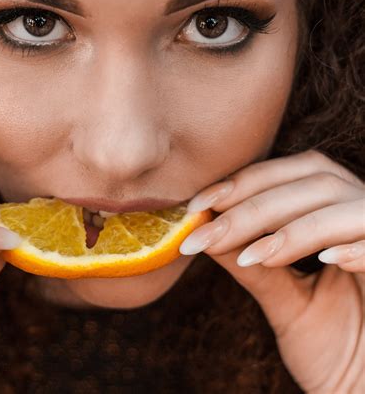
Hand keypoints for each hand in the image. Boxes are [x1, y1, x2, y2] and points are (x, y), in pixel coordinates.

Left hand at [179, 150, 364, 392]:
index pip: (286, 175)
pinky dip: (355, 246)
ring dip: (295, 228)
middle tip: (211, 234)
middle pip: (312, 182)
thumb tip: (202, 228)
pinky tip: (325, 260)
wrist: (364, 391)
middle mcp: (358, 211)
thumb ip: (251, 263)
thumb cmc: (332, 348)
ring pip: (342, 205)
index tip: (197, 206)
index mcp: (331, 208)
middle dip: (255, 206)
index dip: (242, 183)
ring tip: (255, 255)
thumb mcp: (283, 300)